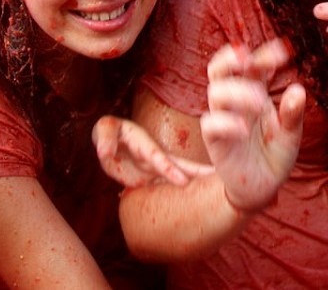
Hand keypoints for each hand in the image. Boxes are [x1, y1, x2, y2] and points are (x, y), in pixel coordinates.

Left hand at [93, 116, 213, 187]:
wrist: (113, 139)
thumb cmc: (110, 131)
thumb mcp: (105, 128)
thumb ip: (105, 139)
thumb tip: (105, 154)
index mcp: (145, 144)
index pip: (158, 158)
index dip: (169, 169)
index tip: (183, 181)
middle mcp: (156, 156)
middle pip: (180, 165)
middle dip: (199, 173)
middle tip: (220, 179)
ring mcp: (157, 168)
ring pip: (181, 175)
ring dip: (200, 181)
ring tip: (222, 188)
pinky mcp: (155, 178)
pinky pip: (172, 186)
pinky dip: (188, 192)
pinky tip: (204, 198)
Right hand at [201, 40, 304, 212]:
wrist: (262, 188)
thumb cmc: (274, 155)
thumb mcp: (290, 134)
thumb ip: (292, 113)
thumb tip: (298, 89)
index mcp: (253, 93)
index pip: (252, 65)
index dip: (264, 54)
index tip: (284, 50)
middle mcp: (234, 102)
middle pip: (219, 69)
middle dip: (230, 57)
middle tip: (248, 57)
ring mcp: (223, 120)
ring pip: (215, 92)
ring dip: (238, 92)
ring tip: (261, 103)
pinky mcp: (215, 142)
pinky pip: (210, 125)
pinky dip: (226, 123)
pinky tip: (245, 130)